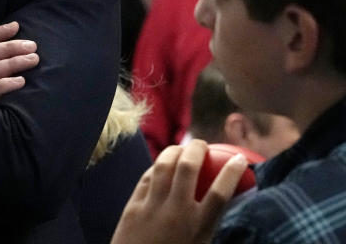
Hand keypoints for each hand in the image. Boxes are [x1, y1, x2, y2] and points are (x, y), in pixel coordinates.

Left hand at [110, 140, 247, 243]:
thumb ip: (209, 223)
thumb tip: (225, 200)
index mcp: (199, 227)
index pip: (221, 192)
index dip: (232, 171)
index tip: (239, 159)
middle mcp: (177, 212)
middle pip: (188, 167)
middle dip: (197, 149)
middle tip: (203, 145)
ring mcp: (152, 207)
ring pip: (164, 165)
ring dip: (174, 150)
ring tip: (181, 148)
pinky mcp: (134, 206)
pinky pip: (147, 177)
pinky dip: (156, 167)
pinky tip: (161, 165)